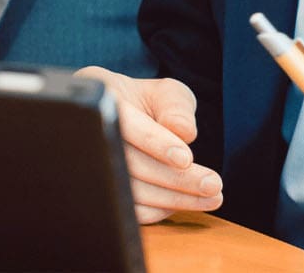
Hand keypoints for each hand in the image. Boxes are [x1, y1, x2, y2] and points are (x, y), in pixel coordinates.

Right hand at [76, 67, 222, 223]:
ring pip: (132, 190)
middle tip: (213, 184)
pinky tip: (186, 200)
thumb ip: (176, 107)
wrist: (125, 119)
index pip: (124, 123)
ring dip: (176, 198)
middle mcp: (89, 132)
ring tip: (212, 196)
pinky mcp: (106, 193)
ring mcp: (93, 166)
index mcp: (101, 95)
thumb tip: (184, 133)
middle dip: (176, 177)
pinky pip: (132, 210)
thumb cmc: (147, 102)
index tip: (186, 158)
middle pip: (130, 162)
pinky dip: (162, 209)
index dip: (154, 142)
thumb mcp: (166, 93)